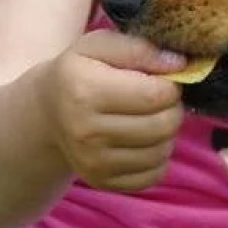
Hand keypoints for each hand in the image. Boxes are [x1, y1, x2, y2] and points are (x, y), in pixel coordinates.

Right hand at [35, 30, 187, 191]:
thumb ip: (139, 48)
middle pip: (162, 125)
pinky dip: (157, 157)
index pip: (155, 94)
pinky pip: (153, 174)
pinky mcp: (102, 182)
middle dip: (172, 108)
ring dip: (166, 133)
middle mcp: (86, 132)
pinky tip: (143, 139)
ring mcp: (93, 162)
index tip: (162, 79)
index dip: (171, 84)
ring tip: (149, 117)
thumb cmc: (81, 72)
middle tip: (159, 98)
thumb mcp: (100, 45)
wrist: (48, 112)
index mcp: (85, 91)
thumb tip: (178, 64)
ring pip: (162, 151)